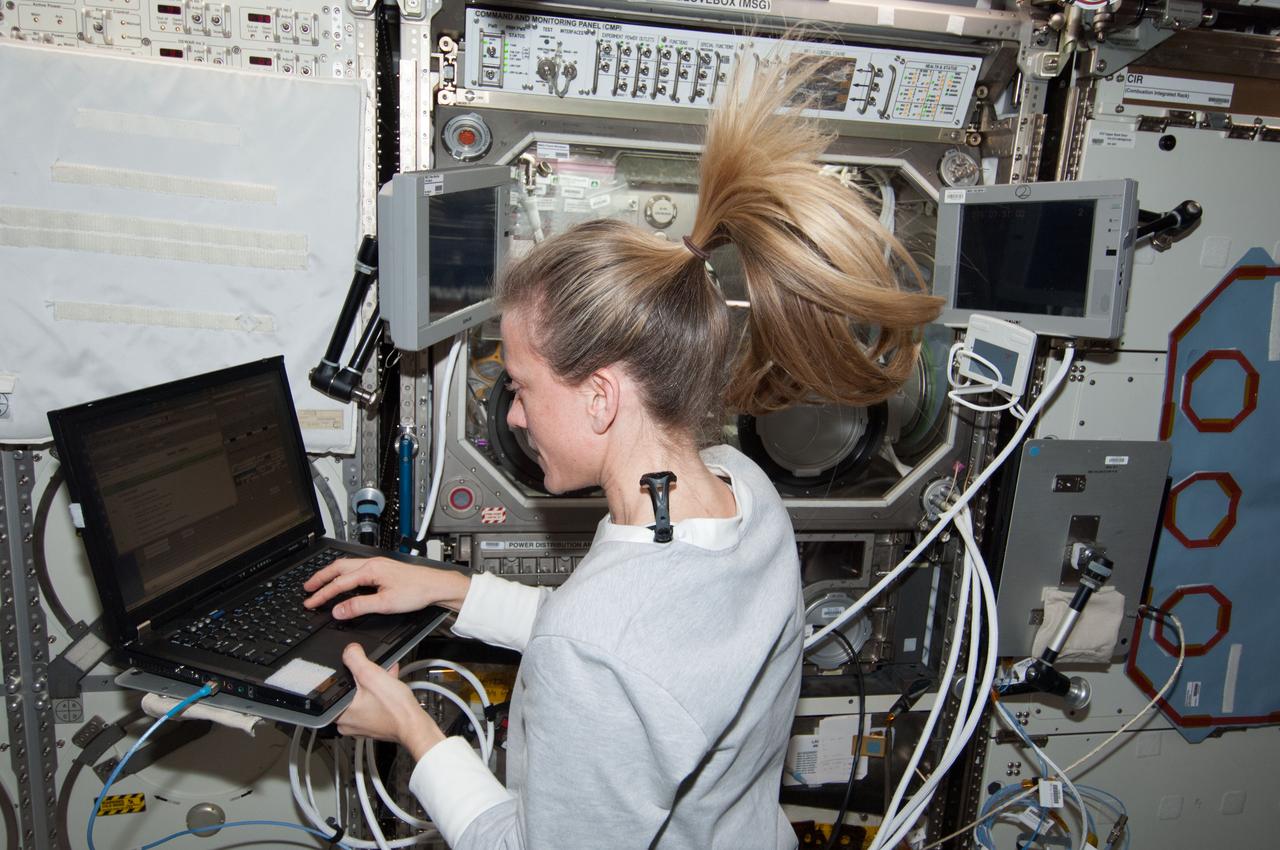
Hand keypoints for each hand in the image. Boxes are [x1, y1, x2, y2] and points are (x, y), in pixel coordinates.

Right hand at [303, 557, 470, 618]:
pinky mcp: (383, 569)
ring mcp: (377, 565)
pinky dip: (343, 575)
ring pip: (347, 567)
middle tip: (307, 588)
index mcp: (370, 570)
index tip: (310, 602)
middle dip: (320, 578)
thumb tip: (339, 610)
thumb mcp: (385, 603)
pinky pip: (356, 569)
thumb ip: (360, 607)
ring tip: (319, 583)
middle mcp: (372, 564)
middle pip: (338, 568)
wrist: (436, 585)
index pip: (339, 583)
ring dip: (331, 575)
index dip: (322, 594)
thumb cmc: (417, 591)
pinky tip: (343, 582)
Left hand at [336, 643, 443, 760]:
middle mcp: (347, 724)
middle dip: (365, 677)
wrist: (415, 725)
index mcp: (339, 714)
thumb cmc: (395, 709)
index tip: (360, 670)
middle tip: (376, 673)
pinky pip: (371, 705)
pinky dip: (379, 694)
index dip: (348, 673)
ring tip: (386, 675)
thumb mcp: (372, 675)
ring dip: (374, 684)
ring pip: (363, 697)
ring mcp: (361, 726)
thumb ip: (356, 659)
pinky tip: (390, 684)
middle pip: (350, 692)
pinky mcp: (373, 726)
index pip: (335, 687)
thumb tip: (349, 651)